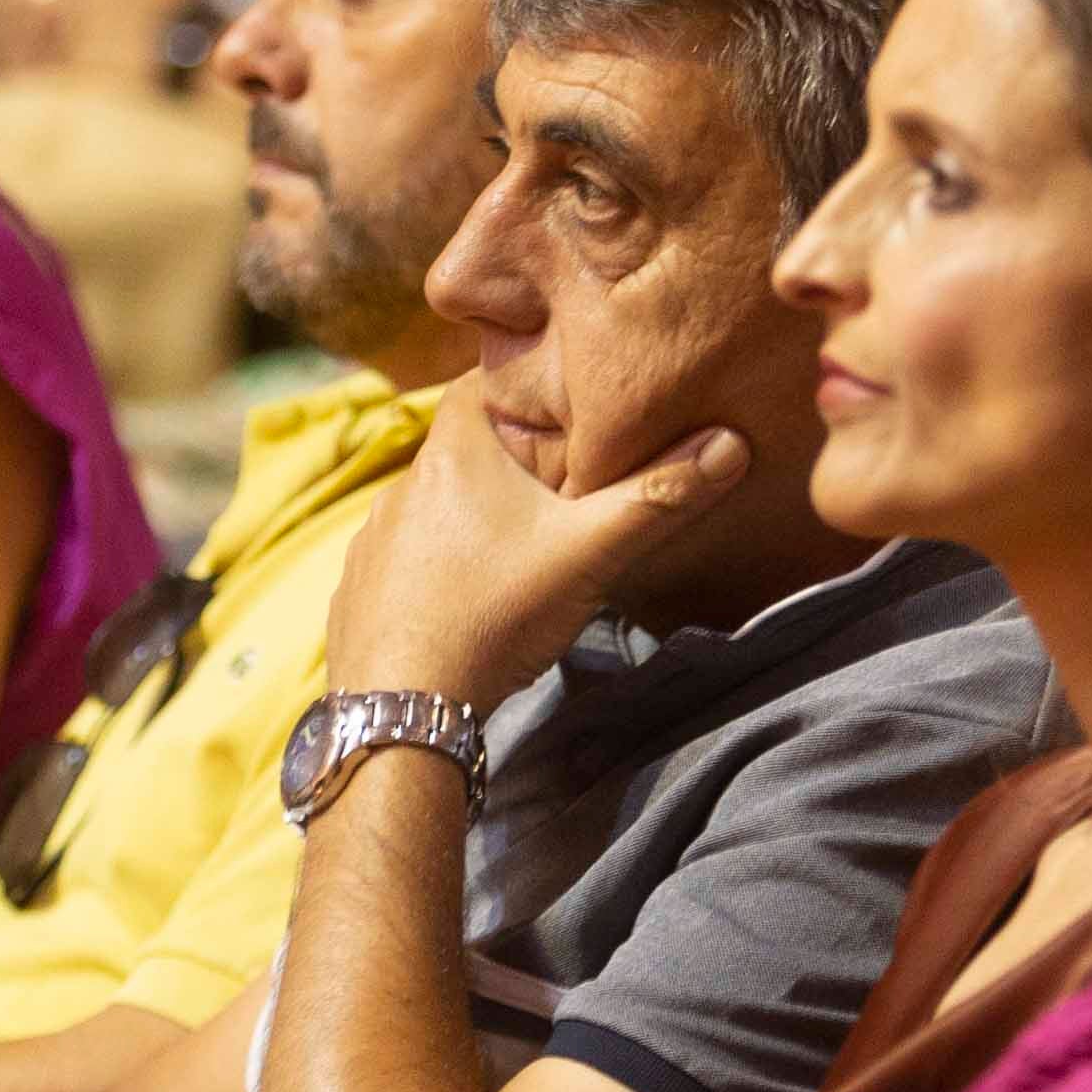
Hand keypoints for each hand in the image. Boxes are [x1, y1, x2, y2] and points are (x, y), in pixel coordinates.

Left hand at [320, 371, 747, 713]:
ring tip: (519, 541)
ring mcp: (373, 538)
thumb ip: (658, 498)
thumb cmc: (492, 616)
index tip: (567, 399)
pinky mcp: (361, 590)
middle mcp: (404, 484)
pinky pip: (406, 556)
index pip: (484, 381)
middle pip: (464, 446)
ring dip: (473, 514)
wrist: (402, 709)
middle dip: (510, 456)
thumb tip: (730, 444)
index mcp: (452, 452)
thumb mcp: (589, 553)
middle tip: (562, 478)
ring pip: (434, 504)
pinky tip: (468, 594)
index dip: (526, 383)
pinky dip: (438, 563)